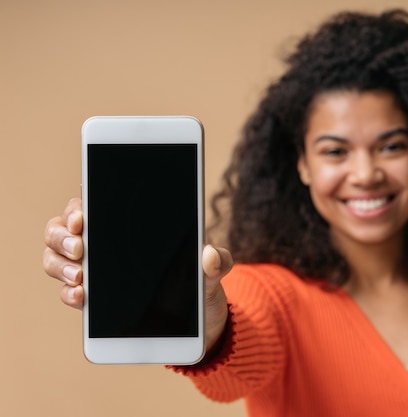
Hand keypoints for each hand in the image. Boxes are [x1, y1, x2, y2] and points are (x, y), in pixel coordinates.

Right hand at [43, 198, 232, 350]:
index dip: (78, 208)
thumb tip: (209, 255)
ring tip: (80, 277)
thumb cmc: (202, 283)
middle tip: (81, 248)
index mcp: (128, 225)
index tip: (83, 218)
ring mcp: (95, 272)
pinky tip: (81, 297)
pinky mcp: (95, 302)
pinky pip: (69, 292)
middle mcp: (104, 244)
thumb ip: (216, 260)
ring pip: (57, 258)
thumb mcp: (213, 270)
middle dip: (63, 236)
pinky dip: (69, 294)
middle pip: (62, 229)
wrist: (201, 320)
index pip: (90, 205)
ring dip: (60, 265)